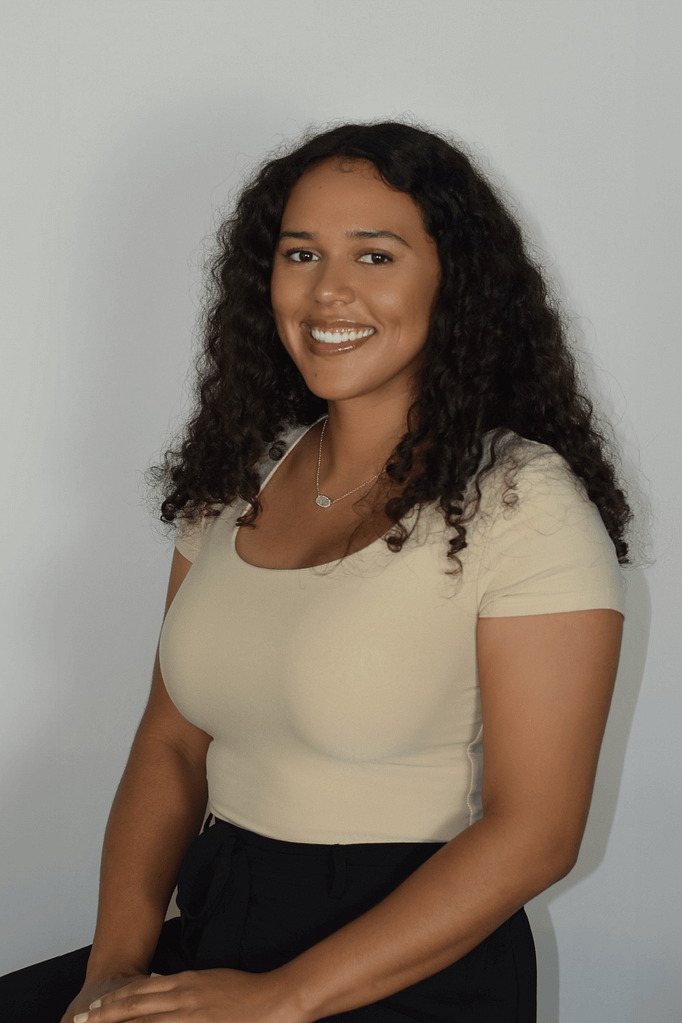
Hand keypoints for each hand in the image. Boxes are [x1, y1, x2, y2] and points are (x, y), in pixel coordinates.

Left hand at [70, 967, 302, 1022]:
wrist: (272, 1002)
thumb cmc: (243, 991)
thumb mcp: (208, 980)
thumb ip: (183, 986)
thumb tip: (159, 989)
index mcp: (185, 983)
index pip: (140, 992)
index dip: (115, 1001)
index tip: (95, 1007)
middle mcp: (183, 1000)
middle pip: (136, 1010)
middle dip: (106, 1017)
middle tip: (82, 1022)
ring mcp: (190, 1019)